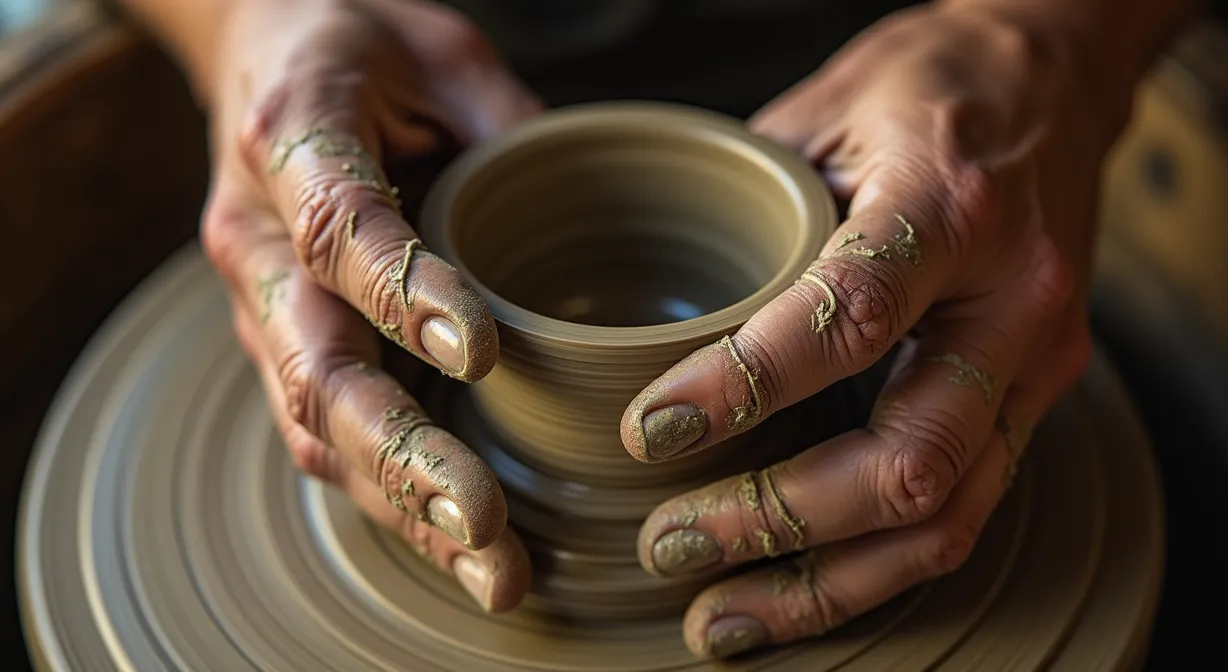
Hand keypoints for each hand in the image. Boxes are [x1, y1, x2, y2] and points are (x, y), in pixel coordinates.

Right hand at [199, 0, 538, 610]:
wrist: (263, 49)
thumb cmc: (362, 42)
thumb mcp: (442, 52)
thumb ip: (506, 131)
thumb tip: (596, 232)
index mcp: (291, 137)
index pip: (341, 227)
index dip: (404, 292)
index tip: (484, 351)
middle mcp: (258, 236)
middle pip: (317, 364)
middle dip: (404, 453)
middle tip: (487, 522)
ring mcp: (262, 300)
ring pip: (315, 423)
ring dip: (402, 502)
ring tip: (489, 570)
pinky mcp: (283, 341)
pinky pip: (323, 432)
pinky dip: (389, 496)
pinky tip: (457, 544)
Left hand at [620, 4, 1132, 657]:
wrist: (1056, 74)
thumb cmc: (927, 85)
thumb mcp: (822, 113)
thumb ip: (754, 220)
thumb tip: (657, 326)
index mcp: (951, 208)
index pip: (843, 318)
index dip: (739, 388)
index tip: (646, 430)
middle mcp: (1012, 301)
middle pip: (905, 459)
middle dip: (774, 519)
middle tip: (667, 542)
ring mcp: (1039, 363)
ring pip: (944, 518)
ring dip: (823, 584)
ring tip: (720, 615)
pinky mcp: (1037, 400)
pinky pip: (963, 511)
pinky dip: (871, 566)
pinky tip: (796, 588)